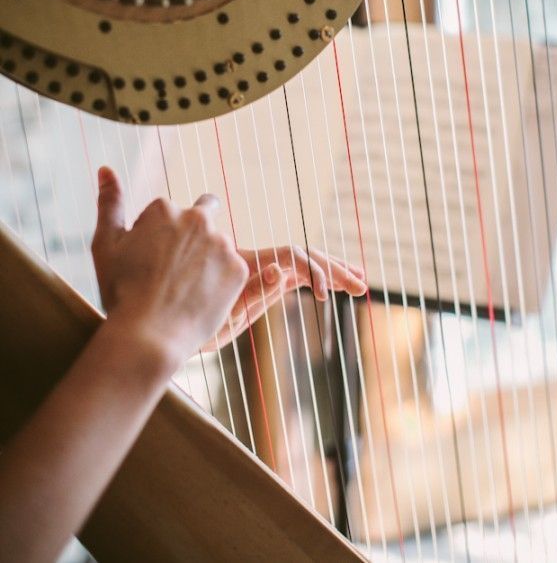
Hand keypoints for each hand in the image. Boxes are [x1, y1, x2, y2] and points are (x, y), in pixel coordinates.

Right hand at [92, 167, 248, 373]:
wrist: (148, 337)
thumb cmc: (122, 291)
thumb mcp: (106, 245)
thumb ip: (109, 203)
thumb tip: (105, 169)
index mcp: (164, 208)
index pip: (167, 214)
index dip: (156, 238)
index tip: (148, 263)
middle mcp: (197, 218)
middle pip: (204, 213)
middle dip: (195, 232)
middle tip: (178, 269)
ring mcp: (221, 243)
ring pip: (218, 245)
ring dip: (208, 260)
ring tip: (186, 292)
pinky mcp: (239, 268)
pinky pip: (233, 270)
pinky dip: (221, 282)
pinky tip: (202, 301)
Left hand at [203, 246, 366, 351]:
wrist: (168, 326)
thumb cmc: (191, 322)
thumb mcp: (223, 312)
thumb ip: (255, 289)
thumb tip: (281, 270)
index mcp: (250, 264)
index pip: (293, 256)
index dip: (314, 269)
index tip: (328, 293)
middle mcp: (260, 264)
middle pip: (305, 256)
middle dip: (334, 268)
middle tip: (361, 284)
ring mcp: (263, 273)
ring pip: (304, 264)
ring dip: (331, 271)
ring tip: (361, 281)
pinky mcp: (264, 285)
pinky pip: (296, 275)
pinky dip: (317, 278)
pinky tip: (334, 286)